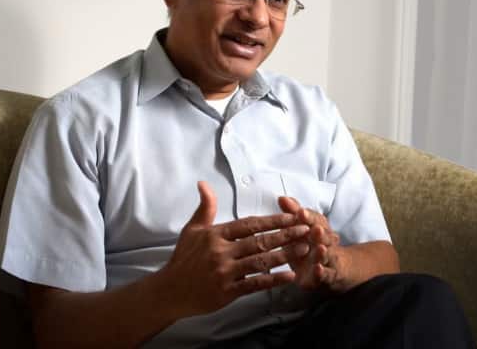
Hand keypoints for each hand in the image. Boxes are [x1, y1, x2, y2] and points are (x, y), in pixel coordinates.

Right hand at [161, 181, 310, 317]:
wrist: (170, 291)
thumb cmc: (183, 258)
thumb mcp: (192, 229)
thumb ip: (205, 207)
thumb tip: (204, 183)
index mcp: (216, 235)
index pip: (249, 224)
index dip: (272, 220)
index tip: (292, 217)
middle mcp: (221, 252)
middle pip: (259, 241)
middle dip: (285, 235)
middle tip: (306, 230)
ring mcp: (225, 272)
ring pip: (260, 261)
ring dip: (285, 255)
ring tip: (304, 249)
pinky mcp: (227, 292)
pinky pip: (255, 284)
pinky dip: (273, 280)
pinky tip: (290, 277)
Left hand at [278, 196, 343, 291]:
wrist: (332, 269)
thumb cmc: (310, 245)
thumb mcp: (300, 229)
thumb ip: (293, 213)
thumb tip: (282, 198)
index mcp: (318, 228)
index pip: (315, 220)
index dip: (308, 216)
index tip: (300, 212)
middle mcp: (325, 242)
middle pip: (324, 236)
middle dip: (320, 232)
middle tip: (315, 228)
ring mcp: (327, 260)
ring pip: (327, 255)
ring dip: (323, 252)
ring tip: (320, 248)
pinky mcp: (325, 277)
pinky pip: (326, 275)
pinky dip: (322, 272)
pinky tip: (318, 269)